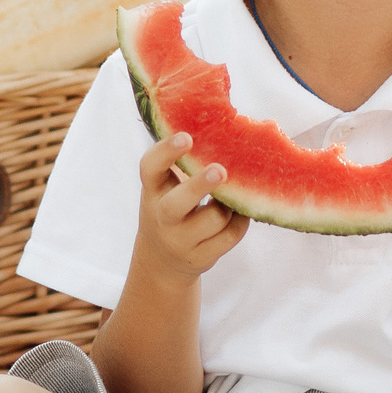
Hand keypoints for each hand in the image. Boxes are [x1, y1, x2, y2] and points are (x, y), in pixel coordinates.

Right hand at [132, 131, 249, 281]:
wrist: (161, 260)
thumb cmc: (172, 208)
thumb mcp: (168, 187)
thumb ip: (187, 163)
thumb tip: (230, 132)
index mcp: (153, 190)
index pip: (150, 169)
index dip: (166, 152)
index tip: (186, 137)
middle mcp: (162, 217)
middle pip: (177, 204)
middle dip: (200, 186)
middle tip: (220, 170)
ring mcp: (180, 241)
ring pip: (213, 220)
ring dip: (230, 204)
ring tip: (235, 193)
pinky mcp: (201, 257)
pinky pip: (230, 236)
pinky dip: (240, 220)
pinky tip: (240, 210)